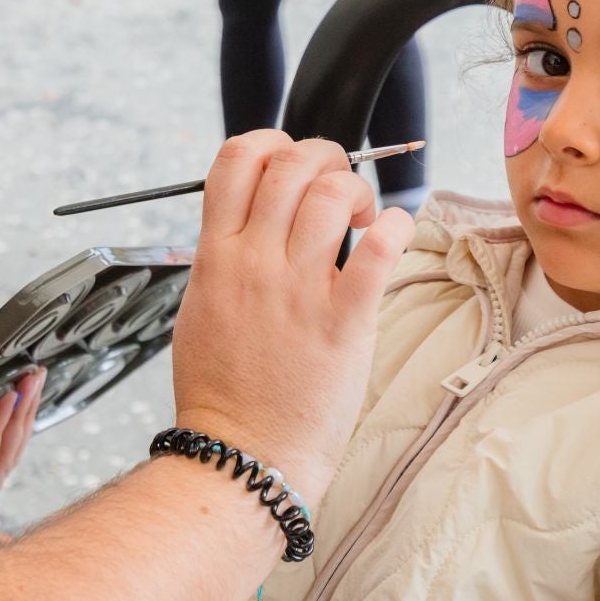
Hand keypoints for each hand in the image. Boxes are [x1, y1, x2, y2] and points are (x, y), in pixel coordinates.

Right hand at [170, 132, 413, 507]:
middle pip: (290, 164)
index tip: (290, 162)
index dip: (270, 143)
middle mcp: (255, 263)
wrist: (244, 456)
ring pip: (333, 194)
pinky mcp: (343, 322)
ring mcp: (299, 291)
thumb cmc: (223, 393)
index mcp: (215, 256)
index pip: (236, 159)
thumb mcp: (201, 308)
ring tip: (363, 217)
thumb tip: (251, 223)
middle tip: (339, 185)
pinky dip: (397, 226)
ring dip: (358, 190)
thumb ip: (224, 258)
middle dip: (324, 158)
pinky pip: (380, 251)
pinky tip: (395, 233)